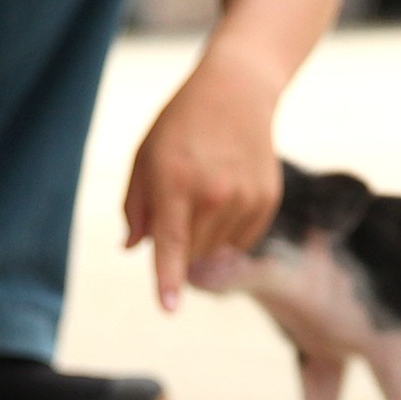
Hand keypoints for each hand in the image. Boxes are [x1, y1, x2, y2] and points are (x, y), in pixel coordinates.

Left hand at [123, 46, 283, 311]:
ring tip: (206, 191)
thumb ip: (136, 208)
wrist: (236, 92)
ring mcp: (244, 198)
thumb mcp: (145, 159)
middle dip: (176, 243)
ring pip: (214, 250)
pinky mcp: (266, 200)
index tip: (169, 307)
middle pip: (188, 253)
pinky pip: (239, 241)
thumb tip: (134, 248)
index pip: (170, 242)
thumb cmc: (180, 127)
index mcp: (175, 183)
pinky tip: (226, 197)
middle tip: (179, 203)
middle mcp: (214, 194)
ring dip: (202, 236)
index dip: (168, 278)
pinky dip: (227, 231)